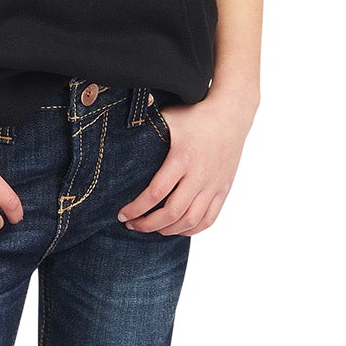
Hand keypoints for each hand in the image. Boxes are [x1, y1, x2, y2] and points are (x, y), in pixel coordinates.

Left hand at [116, 90, 255, 235]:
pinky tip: (176, 228)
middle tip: (132, 225)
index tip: (122, 214)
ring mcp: (214, 184)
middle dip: (148, 225)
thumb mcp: (168, 117)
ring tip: (152, 228)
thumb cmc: (194, 115)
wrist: (231, 114)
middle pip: (172, 213)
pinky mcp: (223, 189)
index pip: (155, 193)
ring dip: (168, 230)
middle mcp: (199, 175)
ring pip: (190, 221)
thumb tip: (114, 131)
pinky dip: (190, 229)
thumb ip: (143, 125)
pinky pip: (208, 219)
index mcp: (182, 158)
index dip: (136, 209)